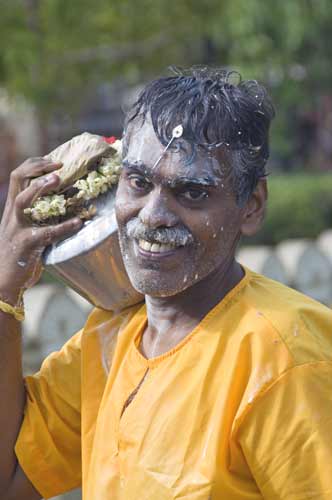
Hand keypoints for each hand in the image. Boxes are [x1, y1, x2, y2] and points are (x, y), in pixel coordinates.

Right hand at [0, 157, 82, 302]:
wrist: (3, 282)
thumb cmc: (17, 255)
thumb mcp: (22, 230)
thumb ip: (36, 216)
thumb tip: (66, 203)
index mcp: (12, 208)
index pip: (18, 176)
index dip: (35, 164)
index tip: (54, 161)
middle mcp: (12, 214)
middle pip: (17, 179)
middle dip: (37, 168)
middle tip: (59, 166)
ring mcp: (17, 228)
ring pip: (22, 200)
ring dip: (40, 188)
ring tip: (58, 180)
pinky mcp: (26, 244)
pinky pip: (46, 232)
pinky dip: (64, 227)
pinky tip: (78, 223)